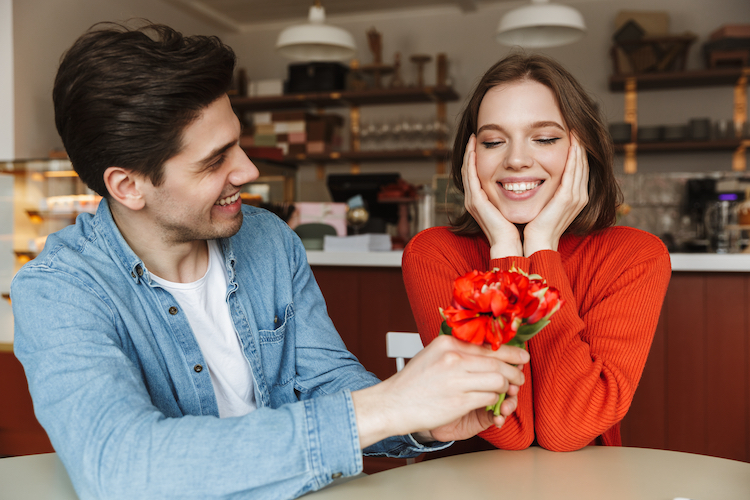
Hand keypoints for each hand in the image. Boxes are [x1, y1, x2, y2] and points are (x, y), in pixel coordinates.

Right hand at [351, 335, 528, 448]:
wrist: (393, 404)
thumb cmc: (412, 382)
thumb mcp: (433, 354)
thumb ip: (457, 350)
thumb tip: (488, 351)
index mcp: (448, 343)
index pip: (489, 345)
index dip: (511, 352)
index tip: (522, 356)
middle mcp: (453, 358)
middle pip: (499, 362)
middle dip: (515, 371)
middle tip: (519, 376)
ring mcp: (456, 380)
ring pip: (498, 381)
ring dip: (506, 388)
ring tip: (506, 391)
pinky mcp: (459, 401)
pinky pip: (489, 398)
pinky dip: (494, 401)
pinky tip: (490, 402)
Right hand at [462, 134, 522, 258]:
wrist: (512, 245)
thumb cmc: (518, 229)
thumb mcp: (516, 206)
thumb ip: (517, 193)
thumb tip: (532, 179)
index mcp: (483, 201)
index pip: (476, 174)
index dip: (477, 159)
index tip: (482, 143)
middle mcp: (473, 199)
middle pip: (468, 170)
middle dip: (470, 152)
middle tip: (474, 136)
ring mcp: (472, 200)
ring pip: (466, 170)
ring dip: (468, 153)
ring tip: (472, 138)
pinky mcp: (475, 201)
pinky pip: (469, 176)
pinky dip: (469, 161)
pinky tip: (472, 148)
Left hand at [523, 134, 588, 254]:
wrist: (536, 243)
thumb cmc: (536, 226)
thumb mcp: (545, 204)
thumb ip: (548, 191)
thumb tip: (540, 178)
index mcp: (575, 197)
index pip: (579, 169)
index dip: (577, 152)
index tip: (573, 136)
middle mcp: (580, 196)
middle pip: (583, 164)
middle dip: (581, 145)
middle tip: (577, 128)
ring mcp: (576, 197)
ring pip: (581, 165)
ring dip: (579, 147)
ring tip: (576, 131)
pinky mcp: (568, 198)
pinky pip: (574, 172)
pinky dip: (574, 157)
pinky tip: (572, 144)